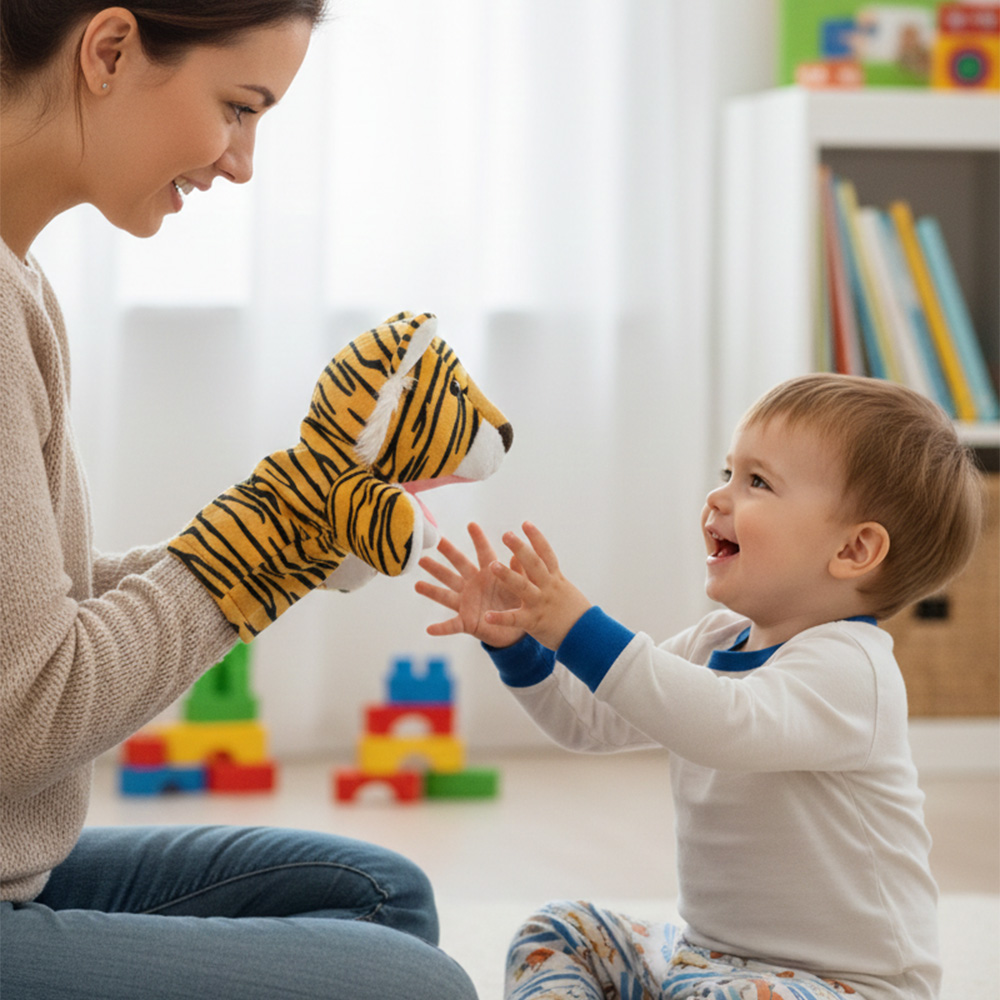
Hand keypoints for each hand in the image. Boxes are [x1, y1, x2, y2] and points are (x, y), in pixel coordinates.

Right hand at [416, 523, 526, 647]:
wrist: (515, 628)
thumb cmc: (517, 603)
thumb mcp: (521, 587)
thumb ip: (519, 572)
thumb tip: (518, 554)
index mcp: (489, 573)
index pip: (483, 553)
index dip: (478, 539)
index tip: (472, 524)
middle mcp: (473, 584)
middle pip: (458, 566)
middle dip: (447, 555)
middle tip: (434, 542)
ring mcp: (467, 602)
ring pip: (446, 594)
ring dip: (431, 590)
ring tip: (416, 585)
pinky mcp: (466, 622)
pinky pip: (452, 625)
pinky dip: (441, 628)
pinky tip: (429, 629)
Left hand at [485, 522, 591, 650]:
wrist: (588, 637)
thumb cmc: (576, 613)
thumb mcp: (565, 590)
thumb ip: (551, 577)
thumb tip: (543, 561)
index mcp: (556, 579)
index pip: (546, 554)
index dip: (536, 538)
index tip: (525, 523)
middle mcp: (548, 588)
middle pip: (533, 564)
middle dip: (520, 548)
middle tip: (506, 534)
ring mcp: (540, 604)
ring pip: (522, 586)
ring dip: (507, 575)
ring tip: (492, 565)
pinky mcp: (534, 622)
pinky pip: (515, 619)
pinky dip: (501, 618)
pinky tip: (487, 616)